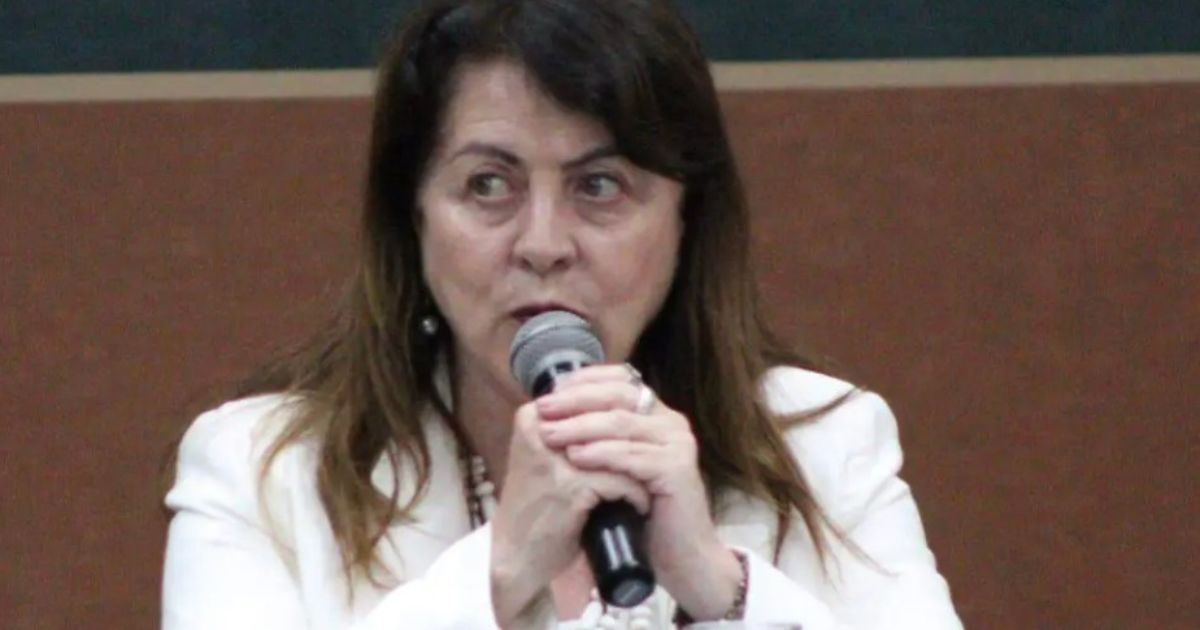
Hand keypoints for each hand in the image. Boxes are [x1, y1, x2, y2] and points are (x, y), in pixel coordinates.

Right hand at [489, 399, 651, 625]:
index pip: (588, 387)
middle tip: (655, 448)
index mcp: (533, 415)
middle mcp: (539, 429)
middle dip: (634, 434)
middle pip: (605, 413)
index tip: (642, 420)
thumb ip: (572, 429)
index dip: (621, 402)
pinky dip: (634, 494)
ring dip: (639, 464)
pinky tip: (641, 505)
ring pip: (618, 447)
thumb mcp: (545, 456)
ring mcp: (553, 457)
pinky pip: (619, 480)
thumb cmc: (537, 505)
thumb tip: (621, 401)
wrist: (516, 554)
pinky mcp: (568, 486)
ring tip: (653, 477)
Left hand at [536, 365, 742, 620]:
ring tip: (549, 434)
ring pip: (622, 424)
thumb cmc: (642, 512)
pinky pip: (632, 456)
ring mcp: (678, 444)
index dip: (584, 380)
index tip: (550, 390)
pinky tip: (576, 457)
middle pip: (619, 396)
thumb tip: (554, 413)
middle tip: (543, 408)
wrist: (678, 555)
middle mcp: (671, 422)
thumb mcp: (617, 466)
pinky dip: (601, 454)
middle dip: (576, 400)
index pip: (620, 380)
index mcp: (657, 415)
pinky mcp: (677, 469)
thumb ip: (599, 436)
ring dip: (581, 427)